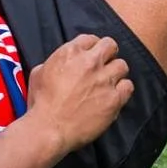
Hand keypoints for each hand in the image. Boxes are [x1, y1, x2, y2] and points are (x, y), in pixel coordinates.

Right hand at [25, 34, 131, 151]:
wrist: (49, 128)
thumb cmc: (41, 103)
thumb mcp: (39, 73)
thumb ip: (54, 62)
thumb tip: (62, 63)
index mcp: (71, 52)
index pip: (91, 39)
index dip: (91, 48)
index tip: (90, 57)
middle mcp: (91, 62)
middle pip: (111, 45)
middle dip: (107, 54)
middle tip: (103, 66)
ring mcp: (104, 80)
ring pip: (122, 65)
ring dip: (115, 73)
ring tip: (108, 82)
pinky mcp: (114, 98)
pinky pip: (128, 86)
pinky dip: (122, 89)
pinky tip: (114, 95)